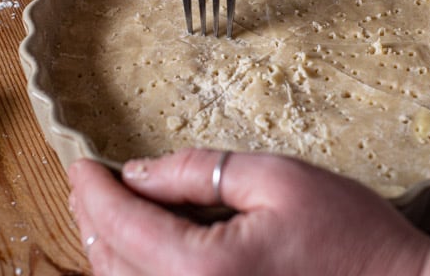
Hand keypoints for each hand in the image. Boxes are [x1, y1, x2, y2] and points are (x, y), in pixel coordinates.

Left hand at [69, 148, 429, 274]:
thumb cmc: (349, 237)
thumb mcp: (276, 179)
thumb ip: (199, 171)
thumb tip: (139, 171)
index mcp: (202, 270)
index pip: (121, 223)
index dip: (93, 189)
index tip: (80, 165)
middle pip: (112, 262)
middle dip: (92, 217)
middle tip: (85, 183)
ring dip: (106, 248)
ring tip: (101, 211)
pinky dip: (132, 274)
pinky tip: (136, 251)